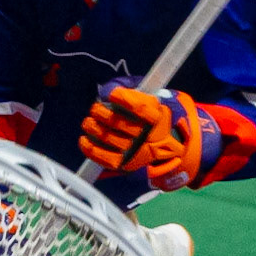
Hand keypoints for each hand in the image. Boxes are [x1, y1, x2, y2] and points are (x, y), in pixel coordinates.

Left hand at [79, 80, 221, 190]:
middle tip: (95, 108)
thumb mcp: (154, 100)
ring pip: (108, 138)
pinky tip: (84, 139)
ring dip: (92, 127)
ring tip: (89, 121)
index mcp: (158, 117)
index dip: (123, 98)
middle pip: (118, 123)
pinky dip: (90, 149)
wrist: (172, 148)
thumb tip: (109, 90)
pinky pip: (105, 158)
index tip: (113, 94)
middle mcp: (149, 136)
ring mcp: (137, 152)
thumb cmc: (156, 118)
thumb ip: (134, 91)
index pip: (139, 107)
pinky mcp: (127, 164)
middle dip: (101, 112)